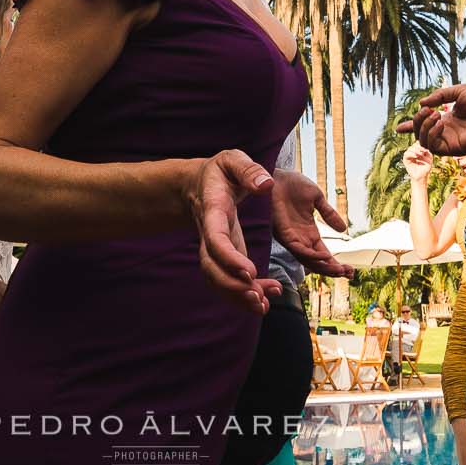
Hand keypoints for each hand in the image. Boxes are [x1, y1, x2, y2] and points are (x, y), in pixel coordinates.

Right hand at [186, 150, 283, 313]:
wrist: (198, 184)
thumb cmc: (219, 171)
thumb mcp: (232, 160)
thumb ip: (248, 169)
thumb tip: (266, 184)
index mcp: (213, 211)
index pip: (216, 239)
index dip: (229, 258)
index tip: (250, 272)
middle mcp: (210, 235)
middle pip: (212, 268)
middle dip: (232, 287)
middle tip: (258, 298)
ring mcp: (216, 249)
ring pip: (218, 280)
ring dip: (237, 297)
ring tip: (263, 305)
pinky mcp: (226, 256)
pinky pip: (227, 279)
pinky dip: (242, 293)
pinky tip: (264, 299)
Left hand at [269, 169, 352, 278]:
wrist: (276, 174)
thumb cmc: (293, 185)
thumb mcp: (317, 198)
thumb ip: (328, 214)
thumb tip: (343, 229)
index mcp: (309, 232)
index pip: (324, 254)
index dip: (336, 263)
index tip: (351, 271)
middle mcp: (301, 239)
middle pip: (317, 262)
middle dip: (333, 270)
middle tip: (349, 274)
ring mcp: (292, 238)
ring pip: (308, 260)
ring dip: (324, 266)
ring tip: (340, 270)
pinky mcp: (283, 234)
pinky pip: (298, 249)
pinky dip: (311, 255)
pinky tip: (324, 257)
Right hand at [396, 85, 465, 157]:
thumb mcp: (458, 92)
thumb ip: (439, 96)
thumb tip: (422, 104)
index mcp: (446, 120)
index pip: (424, 126)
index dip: (410, 127)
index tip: (398, 128)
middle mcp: (446, 133)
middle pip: (420, 133)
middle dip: (416, 121)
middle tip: (427, 109)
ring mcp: (449, 142)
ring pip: (424, 141)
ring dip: (423, 127)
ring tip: (435, 114)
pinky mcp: (454, 149)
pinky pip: (435, 146)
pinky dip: (432, 134)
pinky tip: (441, 122)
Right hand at [402, 145, 433, 183]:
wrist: (421, 176)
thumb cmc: (425, 168)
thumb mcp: (429, 159)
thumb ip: (428, 153)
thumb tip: (424, 148)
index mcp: (418, 152)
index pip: (417, 144)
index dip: (420, 145)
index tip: (424, 150)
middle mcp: (413, 153)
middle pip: (413, 146)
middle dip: (418, 148)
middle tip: (422, 152)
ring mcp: (409, 156)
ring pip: (409, 149)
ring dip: (415, 150)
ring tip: (419, 155)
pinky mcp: (405, 160)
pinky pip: (406, 154)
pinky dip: (411, 154)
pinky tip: (416, 156)